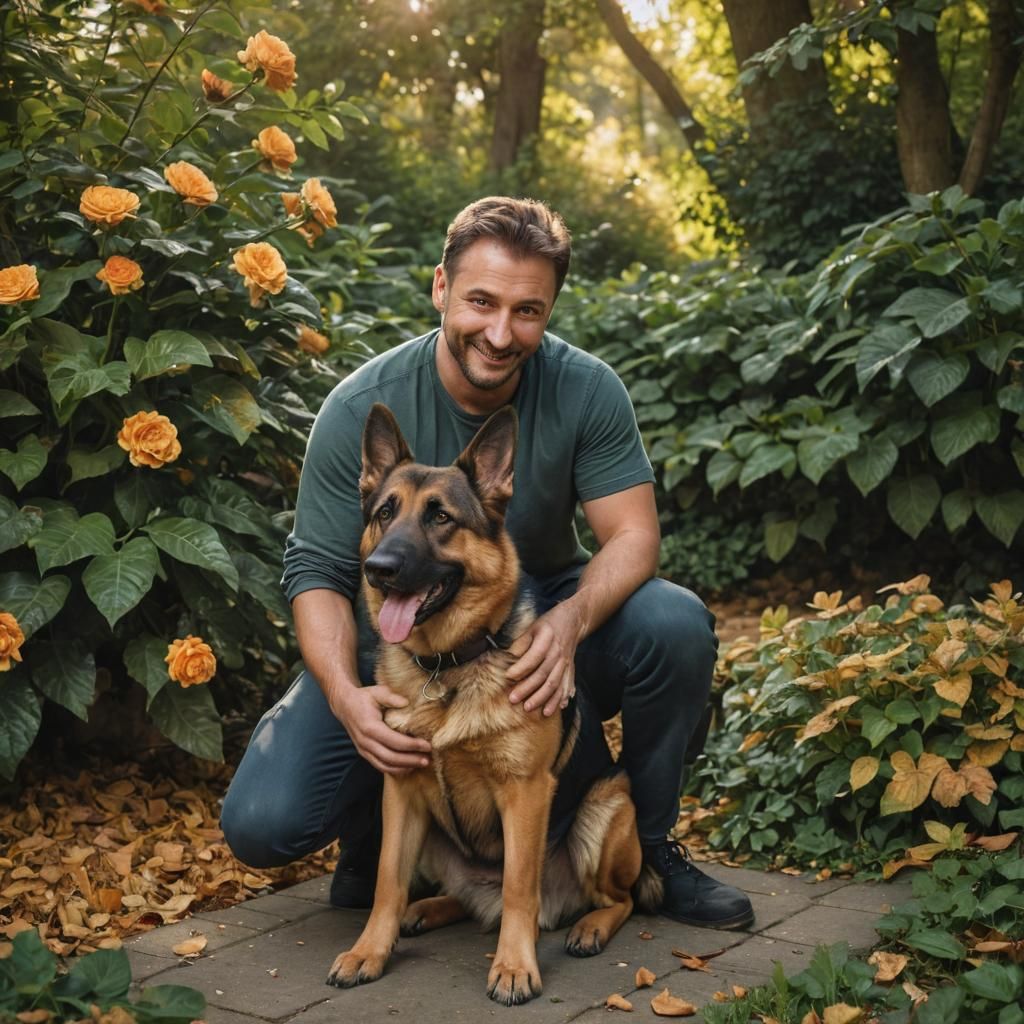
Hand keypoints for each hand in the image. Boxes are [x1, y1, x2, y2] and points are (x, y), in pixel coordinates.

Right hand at [331, 684, 430, 774]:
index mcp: (369, 727)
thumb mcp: (377, 692)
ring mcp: (363, 749)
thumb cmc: (363, 698)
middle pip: (390, 758)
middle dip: (410, 760)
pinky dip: (394, 770)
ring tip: (421, 764)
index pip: (394, 741)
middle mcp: (365, 741)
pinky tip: (408, 767)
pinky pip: (380, 766)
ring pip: (384, 765)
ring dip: (404, 768)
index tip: (427, 745)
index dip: (412, 745)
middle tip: (427, 759)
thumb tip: (407, 703)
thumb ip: (391, 697)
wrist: (345, 705)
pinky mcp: (364, 753)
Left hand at [505, 602, 582, 716]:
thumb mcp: (531, 628)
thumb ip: (520, 644)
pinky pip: (565, 686)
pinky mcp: (570, 669)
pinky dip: (559, 699)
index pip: (533, 657)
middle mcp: (558, 652)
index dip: (520, 668)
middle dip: (527, 688)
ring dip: (542, 698)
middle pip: (543, 674)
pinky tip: (552, 709)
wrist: (572, 621)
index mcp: (547, 639)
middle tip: (513, 699)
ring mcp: (565, 662)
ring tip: (529, 708)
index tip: (508, 677)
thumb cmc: (547, 624)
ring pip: (554, 683)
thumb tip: (506, 661)